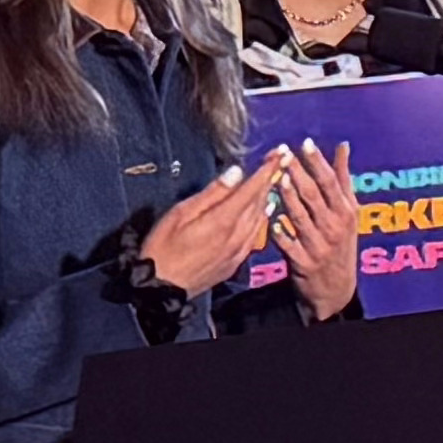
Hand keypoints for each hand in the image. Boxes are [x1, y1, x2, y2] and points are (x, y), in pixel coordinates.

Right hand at [139, 158, 281, 296]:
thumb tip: (236, 172)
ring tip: (275, 179)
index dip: (268, 169)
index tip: (281, 153)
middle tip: (281, 160)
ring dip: (269, 197)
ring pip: (261, 218)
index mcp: (223, 220)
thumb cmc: (163, 247)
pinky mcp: (236, 261)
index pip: (252, 189)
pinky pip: (256, 234)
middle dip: (272, 178)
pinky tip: (264, 210)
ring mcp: (239, 250)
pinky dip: (263, 217)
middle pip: (261, 202)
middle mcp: (238, 235)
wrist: (161, 289)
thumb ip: (212, 194)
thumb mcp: (181, 213)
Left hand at [266, 137, 359, 318]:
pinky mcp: (303, 263)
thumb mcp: (348, 211)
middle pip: (315, 196)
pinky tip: (272, 220)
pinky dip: (281, 233)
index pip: (331, 182)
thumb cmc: (340, 242)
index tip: (306, 143)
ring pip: (300, 217)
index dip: (318, 162)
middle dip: (300, 174)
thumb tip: (343, 146)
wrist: (336, 289)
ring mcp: (318, 246)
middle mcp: (334, 227)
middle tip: (285, 156)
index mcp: (345, 212)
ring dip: (289, 198)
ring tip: (278, 178)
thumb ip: (343, 178)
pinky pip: (289, 244)